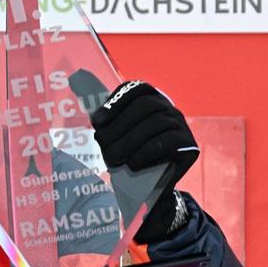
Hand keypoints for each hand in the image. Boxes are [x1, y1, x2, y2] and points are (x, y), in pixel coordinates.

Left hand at [90, 80, 199, 242]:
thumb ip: (103, 114)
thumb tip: (78, 82)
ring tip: (113, 157)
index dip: (115, 102)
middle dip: (119, 124)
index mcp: (150, 97)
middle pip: (146, 105)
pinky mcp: (189, 144)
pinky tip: (132, 164)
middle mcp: (168, 106)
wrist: (150, 184)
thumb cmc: (128, 152)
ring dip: (129, 141)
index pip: (135, 88)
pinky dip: (145, 152)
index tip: (96, 122)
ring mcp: (181, 124)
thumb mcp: (114, 133)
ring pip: (156, 123)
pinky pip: (167, 142)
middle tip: (102, 144)